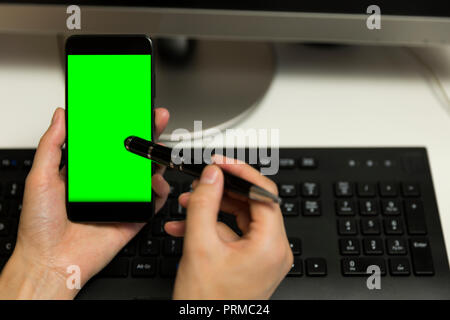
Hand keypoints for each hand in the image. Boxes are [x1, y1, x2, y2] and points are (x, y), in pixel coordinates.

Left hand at [0, 107, 170, 298]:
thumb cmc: (40, 226)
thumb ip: (51, 145)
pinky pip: (153, 202)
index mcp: (86, 174)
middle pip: (132, 156)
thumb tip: (60, 116)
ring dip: (157, 160)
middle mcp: (106, 185)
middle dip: (147, 136)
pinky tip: (157, 181)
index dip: (121, 126)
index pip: (109, 144)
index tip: (130, 110)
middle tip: (156, 120)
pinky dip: (161, 190)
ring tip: (159, 150)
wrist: (51, 262)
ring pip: (146, 176)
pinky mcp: (133, 218)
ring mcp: (121, 200)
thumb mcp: (40, 177)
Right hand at [165, 155, 292, 298]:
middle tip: (200, 183)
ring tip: (187, 206)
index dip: (240, 172)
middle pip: (251, 203)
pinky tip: (186, 227)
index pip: (264, 192)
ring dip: (212, 209)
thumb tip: (211, 175)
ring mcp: (263, 257)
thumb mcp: (200, 246)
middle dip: (220, 192)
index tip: (220, 163)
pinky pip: (234, 234)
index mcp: (271, 244)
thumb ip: (205, 203)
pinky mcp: (251, 262)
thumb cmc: (208, 304)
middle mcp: (274, 249)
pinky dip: (212, 228)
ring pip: (239, 218)